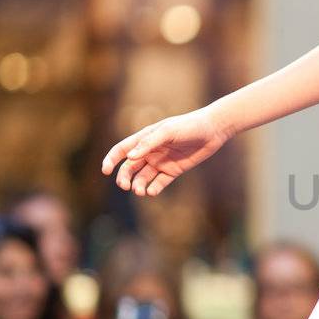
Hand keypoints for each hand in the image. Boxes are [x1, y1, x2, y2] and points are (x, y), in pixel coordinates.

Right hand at [101, 105, 231, 197]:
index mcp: (144, 138)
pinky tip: (152, 192)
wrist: (213, 130)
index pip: (122, 150)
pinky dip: (154, 189)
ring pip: (143, 177)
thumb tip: (130, 157)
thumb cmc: (188, 126)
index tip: (105, 171)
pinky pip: (159, 183)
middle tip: (126, 186)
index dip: (111, 160)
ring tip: (140, 191)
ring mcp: (161, 162)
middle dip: (124, 177)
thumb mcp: (167, 131)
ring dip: (139, 185)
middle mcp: (150, 151)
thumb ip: (148, 143)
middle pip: (130, 167)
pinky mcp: (173, 171)